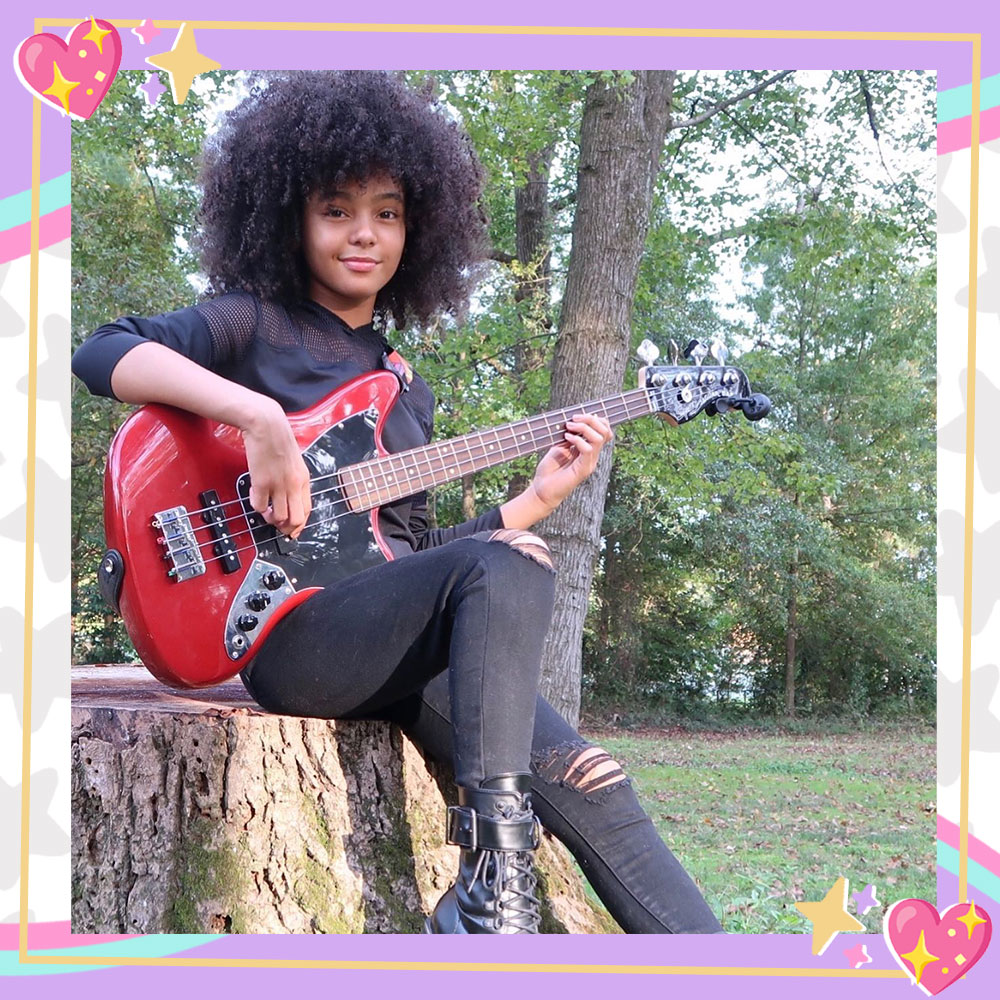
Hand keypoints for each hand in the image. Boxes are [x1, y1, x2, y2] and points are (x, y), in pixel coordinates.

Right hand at [241, 400, 311, 537]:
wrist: (266, 424)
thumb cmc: (278, 440)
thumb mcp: (294, 461)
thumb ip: (294, 480)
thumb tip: (289, 498)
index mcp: (304, 479)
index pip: (307, 510)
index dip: (299, 525)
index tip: (292, 530)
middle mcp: (294, 484)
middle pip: (295, 519)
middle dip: (285, 527)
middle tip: (276, 523)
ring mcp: (278, 484)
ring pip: (278, 517)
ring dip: (270, 518)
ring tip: (265, 508)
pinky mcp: (261, 482)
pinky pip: (259, 506)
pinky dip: (257, 506)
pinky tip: (255, 494)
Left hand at [528, 412, 613, 512]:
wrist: (542, 490)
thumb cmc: (550, 470)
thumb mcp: (560, 447)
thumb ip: (570, 436)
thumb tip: (575, 421)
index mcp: (588, 450)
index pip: (604, 431)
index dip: (595, 420)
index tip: (577, 416)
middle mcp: (592, 456)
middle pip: (605, 432)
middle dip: (591, 420)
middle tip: (573, 419)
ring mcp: (589, 463)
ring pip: (598, 438)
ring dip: (583, 428)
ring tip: (568, 428)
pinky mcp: (583, 470)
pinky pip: (588, 450)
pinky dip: (577, 440)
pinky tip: (566, 438)